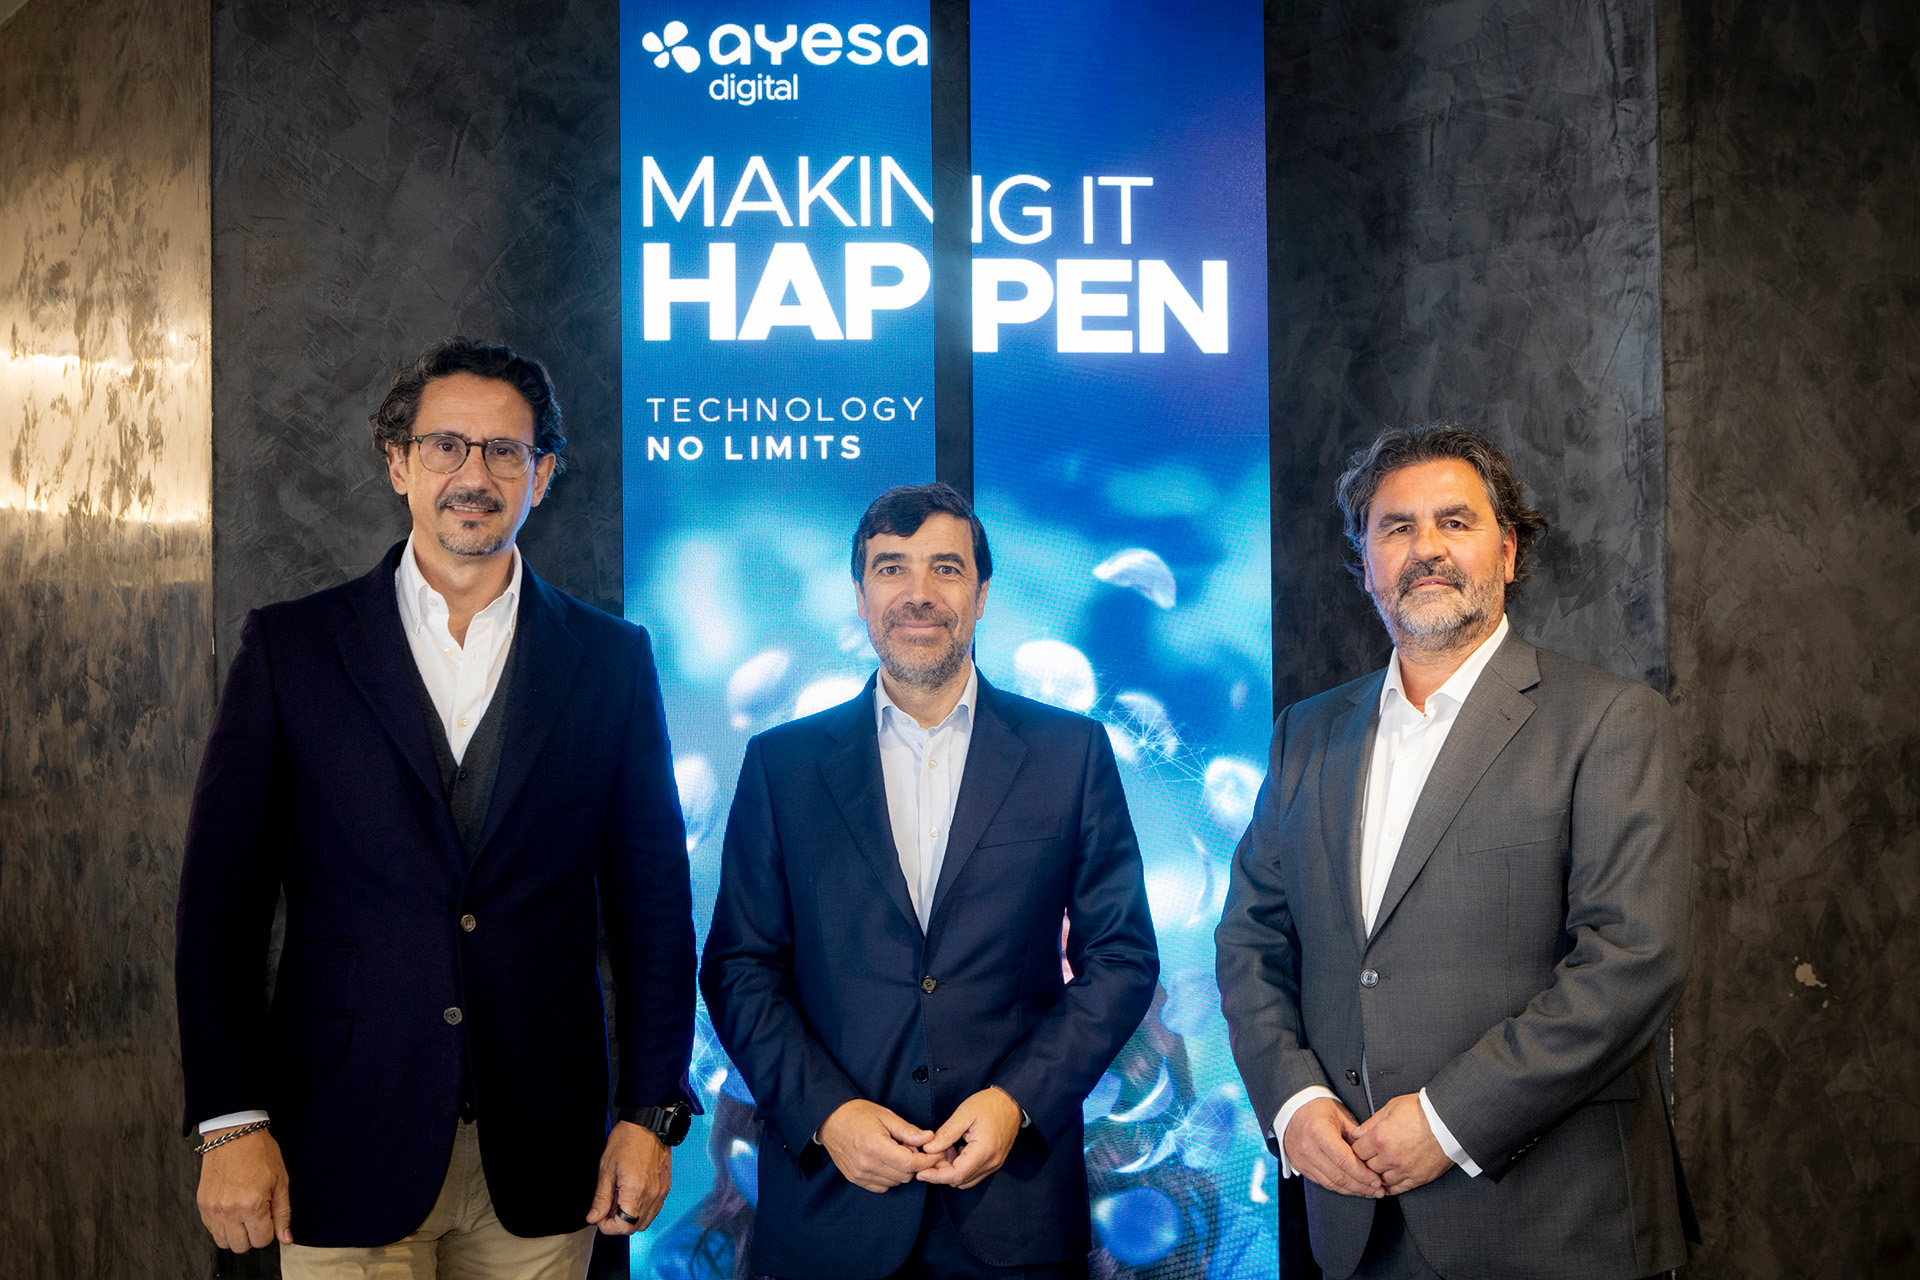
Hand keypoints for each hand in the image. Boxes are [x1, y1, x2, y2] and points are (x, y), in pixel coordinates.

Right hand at [196, 1127, 292, 1250]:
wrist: (234, 1133)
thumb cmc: (260, 1153)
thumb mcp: (281, 1181)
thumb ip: (283, 1213)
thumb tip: (285, 1238)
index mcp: (252, 1206)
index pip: (261, 1240)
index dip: (269, 1231)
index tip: (270, 1217)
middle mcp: (229, 1211)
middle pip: (241, 1246)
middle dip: (252, 1236)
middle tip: (258, 1216)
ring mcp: (212, 1209)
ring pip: (223, 1242)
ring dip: (235, 1234)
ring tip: (244, 1214)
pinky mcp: (201, 1205)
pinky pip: (211, 1229)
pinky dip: (222, 1225)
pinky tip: (231, 1208)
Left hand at [586, 1122, 671, 1233]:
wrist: (648, 1123)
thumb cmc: (627, 1140)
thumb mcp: (606, 1169)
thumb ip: (601, 1198)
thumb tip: (594, 1217)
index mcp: (635, 1193)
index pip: (623, 1227)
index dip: (607, 1226)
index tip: (599, 1215)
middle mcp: (652, 1196)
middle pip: (635, 1227)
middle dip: (618, 1223)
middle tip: (607, 1207)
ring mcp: (661, 1192)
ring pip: (646, 1220)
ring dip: (630, 1217)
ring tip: (619, 1198)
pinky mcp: (665, 1187)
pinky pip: (654, 1209)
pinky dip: (641, 1209)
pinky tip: (631, 1194)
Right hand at [818, 1099, 939, 1192]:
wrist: (830, 1120)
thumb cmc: (858, 1114)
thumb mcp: (886, 1116)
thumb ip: (908, 1130)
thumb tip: (929, 1138)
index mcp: (875, 1147)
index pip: (910, 1164)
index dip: (927, 1160)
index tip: (935, 1153)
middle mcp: (867, 1165)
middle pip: (905, 1175)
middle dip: (915, 1163)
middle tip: (910, 1146)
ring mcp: (859, 1175)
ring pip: (895, 1182)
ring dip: (902, 1170)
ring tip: (896, 1152)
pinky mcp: (855, 1179)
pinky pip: (882, 1186)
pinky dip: (890, 1177)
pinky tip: (886, 1161)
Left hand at [916, 1086, 1021, 1190]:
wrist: (1012, 1101)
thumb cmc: (989, 1104)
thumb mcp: (964, 1114)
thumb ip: (946, 1134)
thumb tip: (928, 1149)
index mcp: (984, 1151)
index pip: (956, 1175)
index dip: (936, 1176)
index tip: (921, 1173)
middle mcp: (991, 1163)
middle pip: (960, 1180)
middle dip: (942, 1171)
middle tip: (932, 1153)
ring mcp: (994, 1164)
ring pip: (966, 1179)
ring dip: (951, 1170)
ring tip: (944, 1149)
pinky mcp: (995, 1162)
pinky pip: (974, 1173)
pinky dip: (961, 1167)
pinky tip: (955, 1150)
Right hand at [1282, 1097, 1383, 1197]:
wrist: (1293, 1110)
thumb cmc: (1318, 1109)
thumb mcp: (1341, 1115)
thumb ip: (1358, 1135)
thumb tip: (1374, 1154)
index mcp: (1320, 1132)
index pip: (1345, 1161)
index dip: (1363, 1175)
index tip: (1377, 1181)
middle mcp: (1309, 1148)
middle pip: (1339, 1176)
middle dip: (1361, 1186)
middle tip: (1378, 1190)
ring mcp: (1303, 1160)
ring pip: (1331, 1183)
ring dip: (1352, 1190)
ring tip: (1368, 1192)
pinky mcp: (1301, 1167)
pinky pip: (1323, 1182)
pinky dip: (1339, 1187)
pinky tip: (1352, 1187)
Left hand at [1350, 1093, 1452, 1194]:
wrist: (1449, 1120)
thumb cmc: (1422, 1110)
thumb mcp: (1392, 1107)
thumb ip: (1371, 1123)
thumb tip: (1357, 1133)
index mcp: (1380, 1138)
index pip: (1356, 1152)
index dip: (1355, 1150)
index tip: (1357, 1150)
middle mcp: (1390, 1157)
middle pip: (1367, 1168)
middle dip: (1365, 1163)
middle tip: (1366, 1160)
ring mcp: (1404, 1170)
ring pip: (1380, 1181)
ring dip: (1377, 1176)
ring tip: (1376, 1171)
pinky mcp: (1418, 1178)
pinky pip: (1398, 1189)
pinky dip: (1390, 1187)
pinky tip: (1386, 1184)